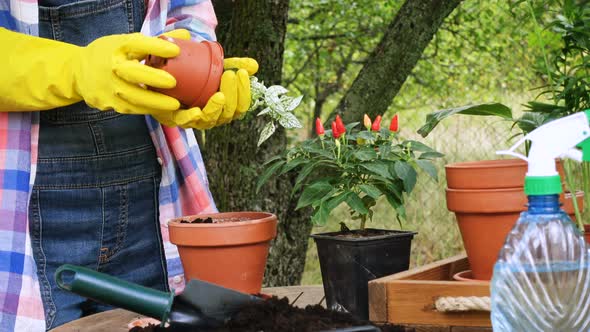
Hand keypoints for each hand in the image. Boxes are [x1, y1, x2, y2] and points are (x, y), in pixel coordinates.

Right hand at [74, 30, 188, 114]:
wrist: (78, 72)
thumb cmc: (111, 54)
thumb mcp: (128, 42)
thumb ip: (156, 42)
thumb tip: (185, 36)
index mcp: (118, 47)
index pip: (137, 44)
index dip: (157, 47)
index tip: (176, 50)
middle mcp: (112, 66)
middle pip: (132, 73)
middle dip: (153, 78)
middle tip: (173, 83)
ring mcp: (108, 86)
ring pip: (132, 97)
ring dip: (154, 102)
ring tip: (174, 105)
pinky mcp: (107, 103)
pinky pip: (130, 109)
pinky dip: (147, 110)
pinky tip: (162, 111)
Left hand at [152, 56, 258, 128]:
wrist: (166, 82)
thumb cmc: (196, 77)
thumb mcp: (216, 68)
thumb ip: (234, 65)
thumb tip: (254, 65)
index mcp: (226, 108)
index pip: (241, 105)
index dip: (244, 91)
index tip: (242, 73)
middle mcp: (214, 117)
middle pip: (229, 113)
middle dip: (232, 95)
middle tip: (229, 75)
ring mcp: (197, 120)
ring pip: (211, 119)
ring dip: (216, 107)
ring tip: (219, 94)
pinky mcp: (178, 119)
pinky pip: (187, 122)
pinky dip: (192, 117)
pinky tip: (197, 110)